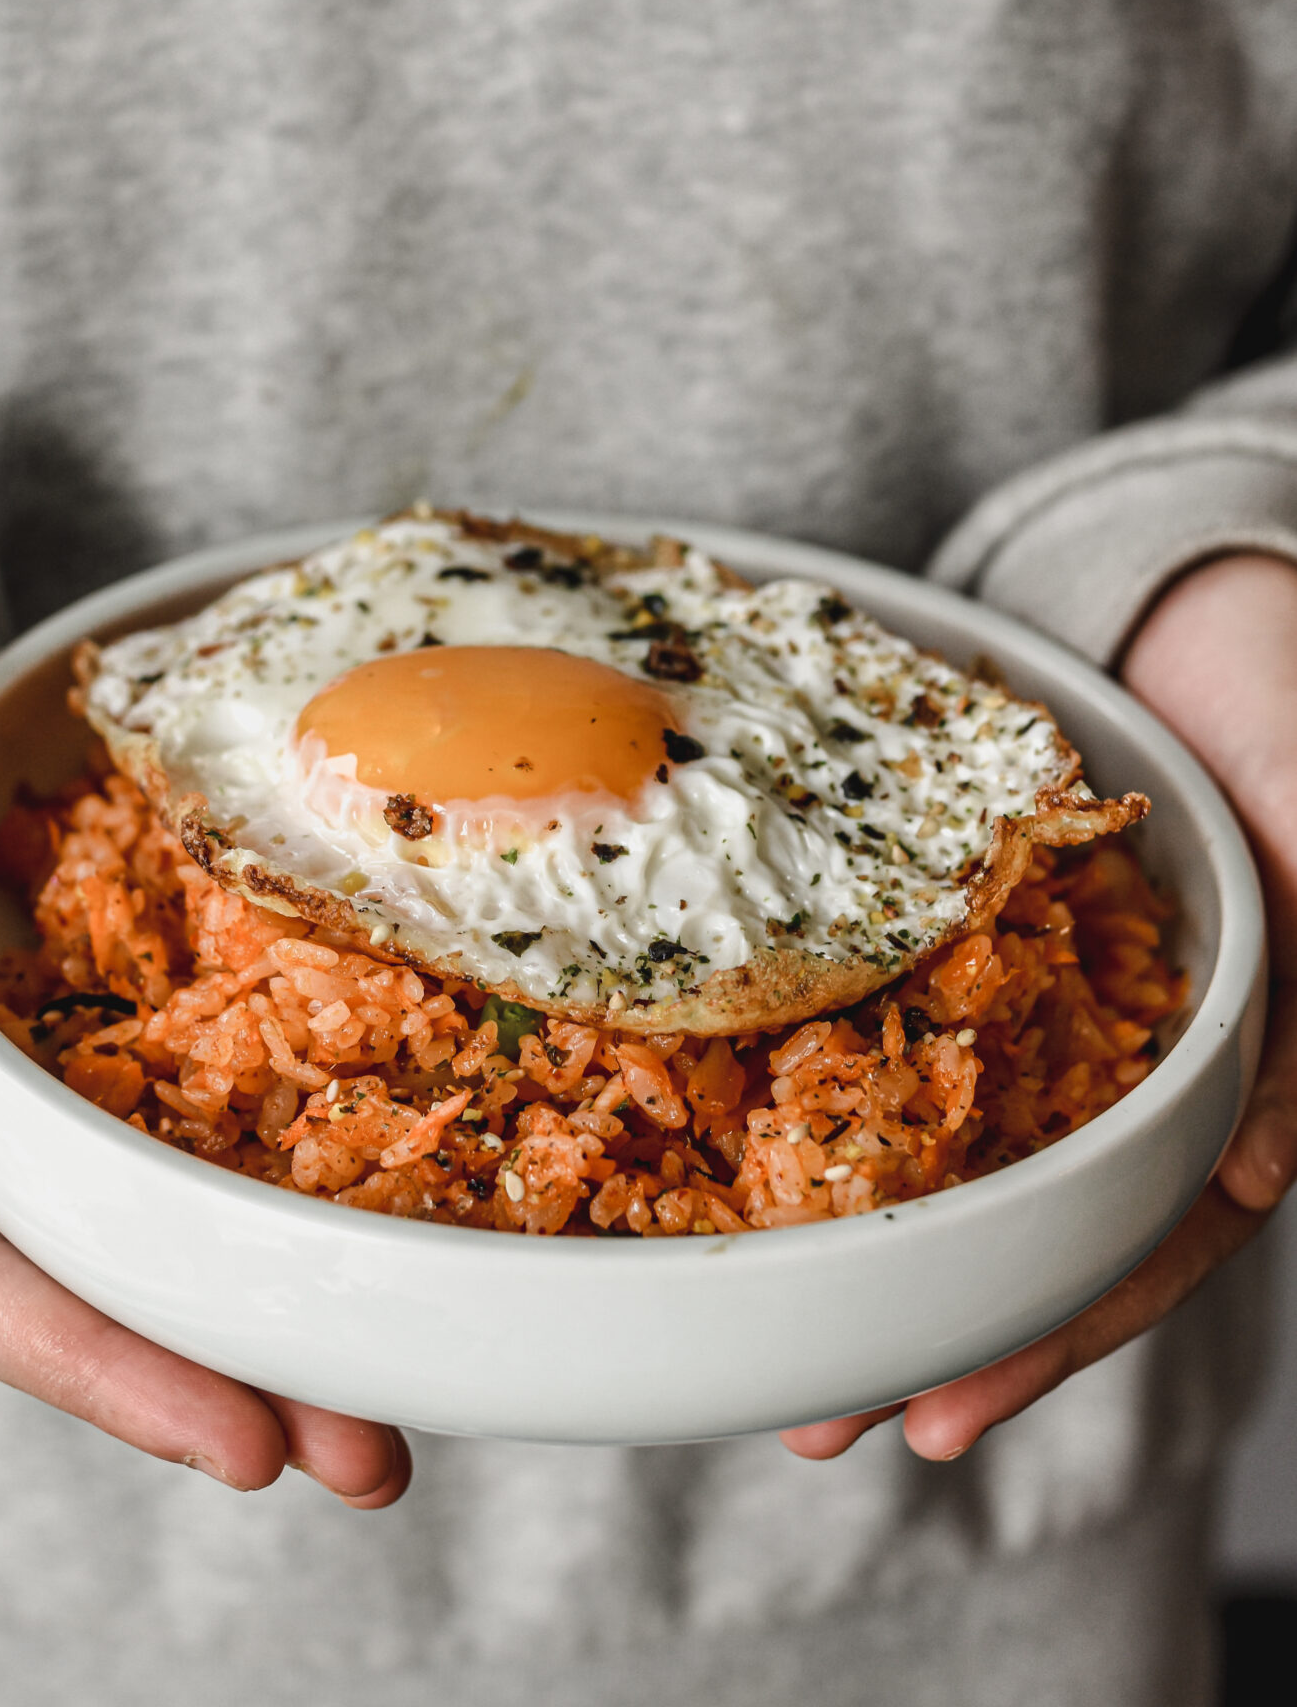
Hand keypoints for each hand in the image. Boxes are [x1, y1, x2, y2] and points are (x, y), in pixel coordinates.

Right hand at [0, 634, 408, 1504]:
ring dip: (214, 1319)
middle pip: (49, 1299)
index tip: (244, 1440)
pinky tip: (273, 1240)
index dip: (102, 1372)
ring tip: (355, 1388)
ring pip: (82, 1244)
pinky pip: (93, 1158)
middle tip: (366, 1456)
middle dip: (201, 1385)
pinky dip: (184, 1213)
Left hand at [783, 552, 1296, 1462]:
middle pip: (1042, 1225)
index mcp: (1232, 1058)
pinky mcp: (980, 935)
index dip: (1054, 1332)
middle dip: (940, 1325)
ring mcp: (1058, 1002)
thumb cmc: (1290, 706)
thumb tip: (1252, 1166)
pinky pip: (921, 1029)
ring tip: (774, 1328)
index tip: (937, 1411)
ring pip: (977, 1147)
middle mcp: (1139, 1054)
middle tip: (820, 1417)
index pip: (1148, 1236)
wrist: (1198, 600)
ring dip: (890, 1235)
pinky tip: (772, 1151)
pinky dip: (857, 1095)